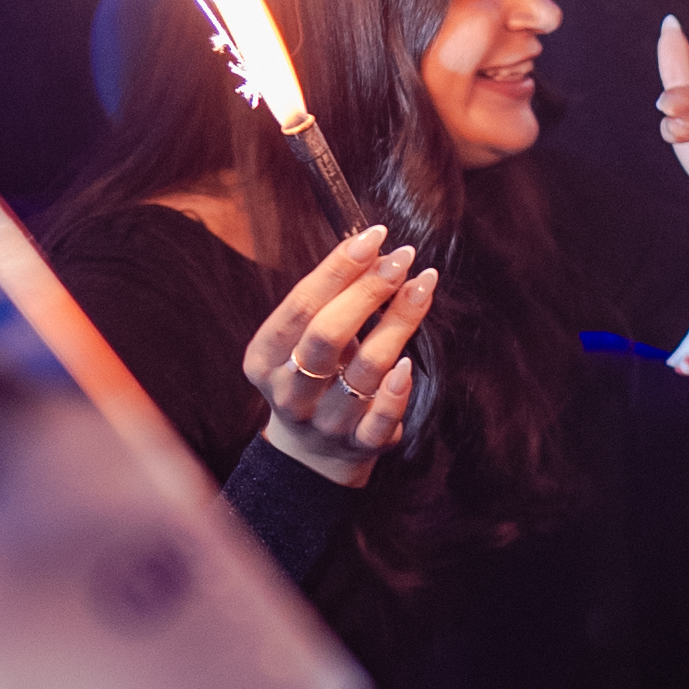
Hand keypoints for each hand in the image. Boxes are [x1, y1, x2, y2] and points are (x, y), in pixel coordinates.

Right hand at [243, 230, 436, 489]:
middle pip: (328, 335)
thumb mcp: (303, 339)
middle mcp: (290, 391)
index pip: (301, 306)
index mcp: (265, 357)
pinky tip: (410, 364)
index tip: (374, 237)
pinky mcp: (358, 444)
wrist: (312, 451)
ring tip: (423, 286)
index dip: (338, 268)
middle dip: (369, 290)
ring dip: (399, 322)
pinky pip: (379, 419)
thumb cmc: (314, 375)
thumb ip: (328, 300)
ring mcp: (324, 421)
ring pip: (364, 370)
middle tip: (403, 258)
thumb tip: (371, 246)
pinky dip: (396, 392)